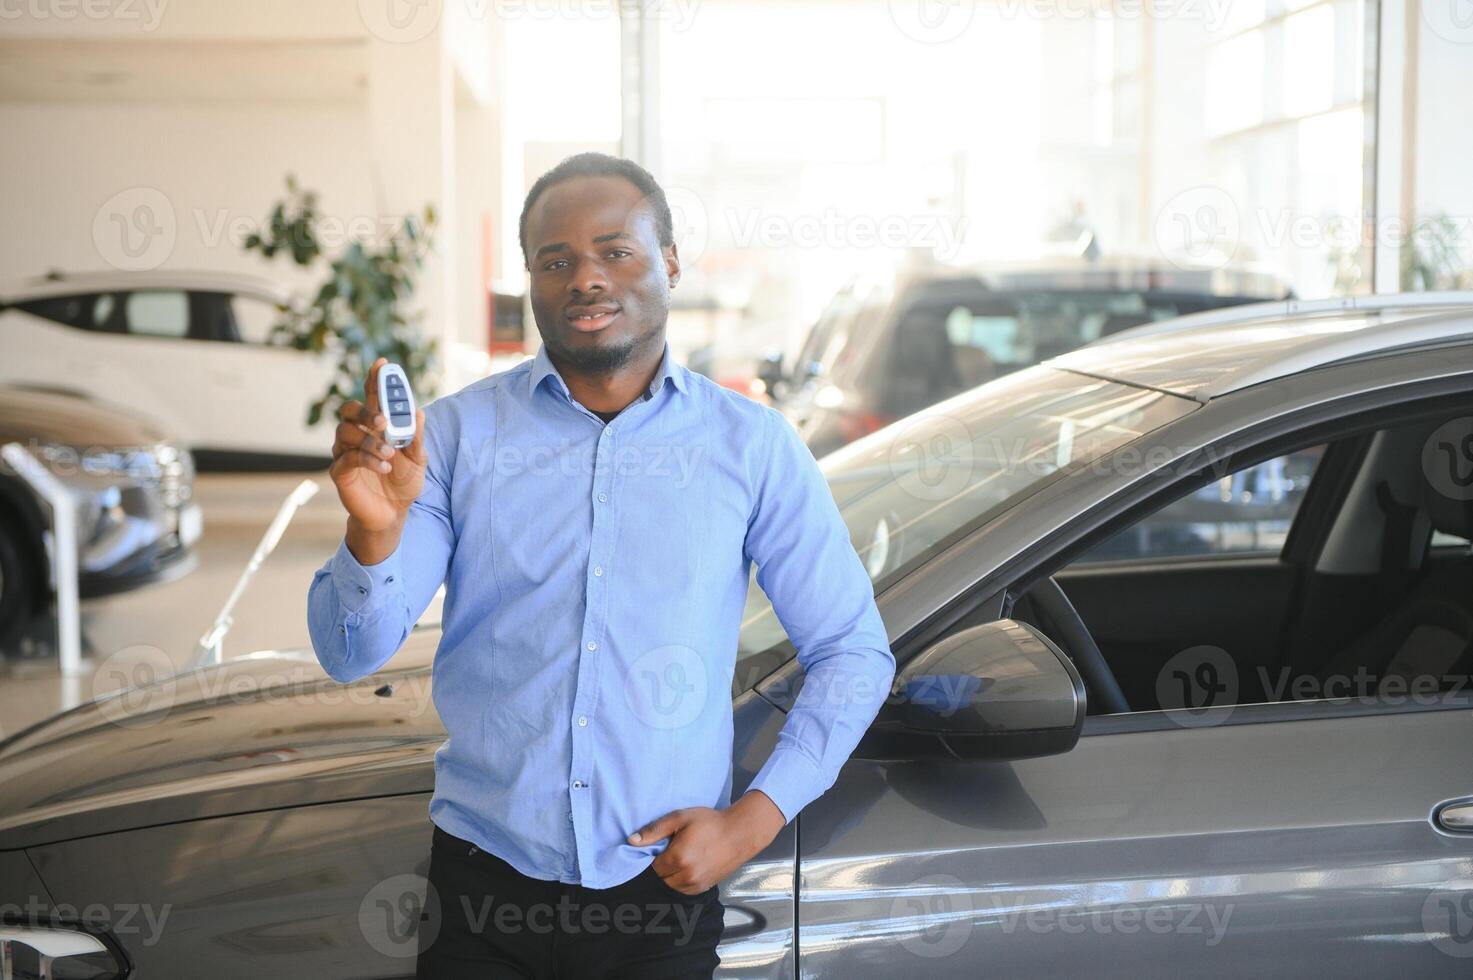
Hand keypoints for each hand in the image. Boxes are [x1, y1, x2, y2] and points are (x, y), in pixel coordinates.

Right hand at [330, 357, 426, 545]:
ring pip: (345, 432)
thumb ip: (416, 437)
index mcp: (376, 427)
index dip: (375, 379)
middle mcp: (357, 435)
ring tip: (389, 453)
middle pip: (349, 410)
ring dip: (369, 440)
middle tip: (383, 421)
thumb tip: (417, 412)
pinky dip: (368, 460)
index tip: (383, 364)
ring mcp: (345, 452)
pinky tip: (384, 467)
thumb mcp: (418, 460)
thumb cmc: (403, 482)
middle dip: (365, 411)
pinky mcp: (340, 471)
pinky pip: (347, 458)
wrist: (393, 514)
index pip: (373, 397)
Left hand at [628, 791, 785, 895]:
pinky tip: (685, 868)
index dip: (650, 858)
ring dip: (668, 876)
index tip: (655, 850)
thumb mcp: (680, 818)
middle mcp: (685, 875)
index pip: (651, 867)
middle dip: (659, 868)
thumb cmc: (710, 822)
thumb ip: (654, 830)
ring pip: (670, 887)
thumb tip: (631, 841)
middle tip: (666, 853)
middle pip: (659, 879)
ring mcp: (695, 884)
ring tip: (677, 860)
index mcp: (677, 857)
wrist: (740, 833)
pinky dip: (679, 882)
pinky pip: (683, 891)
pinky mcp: (704, 888)